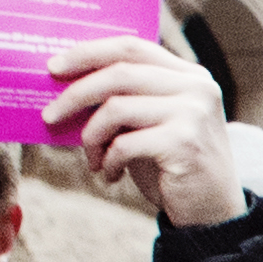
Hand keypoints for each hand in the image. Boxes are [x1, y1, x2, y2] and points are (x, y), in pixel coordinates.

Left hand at [42, 36, 242, 235]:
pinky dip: (108, 161)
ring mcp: (193, 113)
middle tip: (50, 115)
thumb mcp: (150, 123)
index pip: (131, 48)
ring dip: (91, 136)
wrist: (212, 213)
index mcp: (189, 75)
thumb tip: (67, 85)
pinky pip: (124, 143)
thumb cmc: (173, 166)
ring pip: (116, 107)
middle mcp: (196, 88)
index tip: (54, 67)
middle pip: (119, 73)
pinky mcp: (184, 143)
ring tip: (91, 158)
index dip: (88, 53)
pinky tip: (110, 175)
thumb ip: (125, 98)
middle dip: (76, 94)